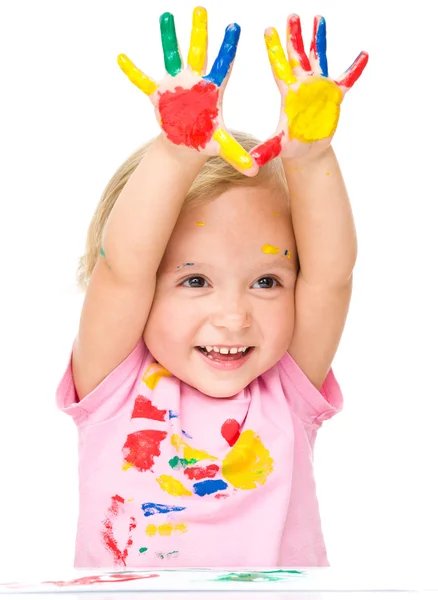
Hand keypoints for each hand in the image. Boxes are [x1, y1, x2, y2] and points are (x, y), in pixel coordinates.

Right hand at [117, 7, 257, 175]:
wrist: (185, 144)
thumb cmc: (205, 140)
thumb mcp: (221, 146)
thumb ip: (237, 156)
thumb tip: (254, 172)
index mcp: (212, 90)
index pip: (223, 65)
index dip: (228, 48)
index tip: (235, 27)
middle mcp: (194, 82)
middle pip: (197, 53)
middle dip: (199, 32)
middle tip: (201, 9)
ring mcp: (175, 85)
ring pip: (171, 57)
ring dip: (169, 38)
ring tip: (167, 16)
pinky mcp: (158, 95)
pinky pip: (143, 81)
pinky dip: (132, 72)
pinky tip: (121, 58)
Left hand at [251, 15, 368, 164]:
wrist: (308, 152)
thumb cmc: (292, 148)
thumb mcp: (280, 147)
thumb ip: (267, 150)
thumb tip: (251, 162)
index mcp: (289, 93)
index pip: (280, 67)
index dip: (274, 50)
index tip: (268, 30)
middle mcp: (303, 85)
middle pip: (297, 56)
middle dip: (294, 36)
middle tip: (291, 15)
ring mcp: (318, 88)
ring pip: (318, 58)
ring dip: (318, 39)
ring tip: (318, 18)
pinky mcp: (334, 95)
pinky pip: (347, 79)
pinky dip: (355, 68)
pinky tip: (363, 55)